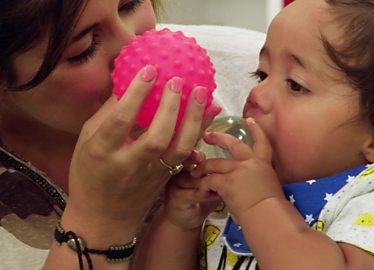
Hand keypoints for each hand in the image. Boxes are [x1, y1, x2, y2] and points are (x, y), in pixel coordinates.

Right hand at [62, 66, 216, 243]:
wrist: (104, 218)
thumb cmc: (90, 175)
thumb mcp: (86, 143)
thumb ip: (107, 115)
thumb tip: (128, 84)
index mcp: (103, 152)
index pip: (121, 120)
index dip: (137, 94)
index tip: (150, 70)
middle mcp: (130, 163)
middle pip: (156, 136)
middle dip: (170, 106)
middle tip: (178, 80)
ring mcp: (152, 173)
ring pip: (179, 148)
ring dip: (193, 119)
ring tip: (201, 92)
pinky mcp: (168, 178)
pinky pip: (188, 153)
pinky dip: (201, 130)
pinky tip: (210, 111)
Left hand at [191, 118, 283, 221]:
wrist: (268, 215)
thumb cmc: (271, 208)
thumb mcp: (269, 186)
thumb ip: (258, 178)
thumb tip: (250, 181)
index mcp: (264, 163)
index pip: (262, 141)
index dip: (256, 130)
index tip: (249, 120)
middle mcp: (251, 162)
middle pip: (233, 144)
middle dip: (218, 138)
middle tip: (207, 135)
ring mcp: (238, 170)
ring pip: (215, 163)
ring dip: (203, 167)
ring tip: (195, 169)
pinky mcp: (227, 181)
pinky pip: (210, 180)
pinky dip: (203, 184)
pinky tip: (199, 186)